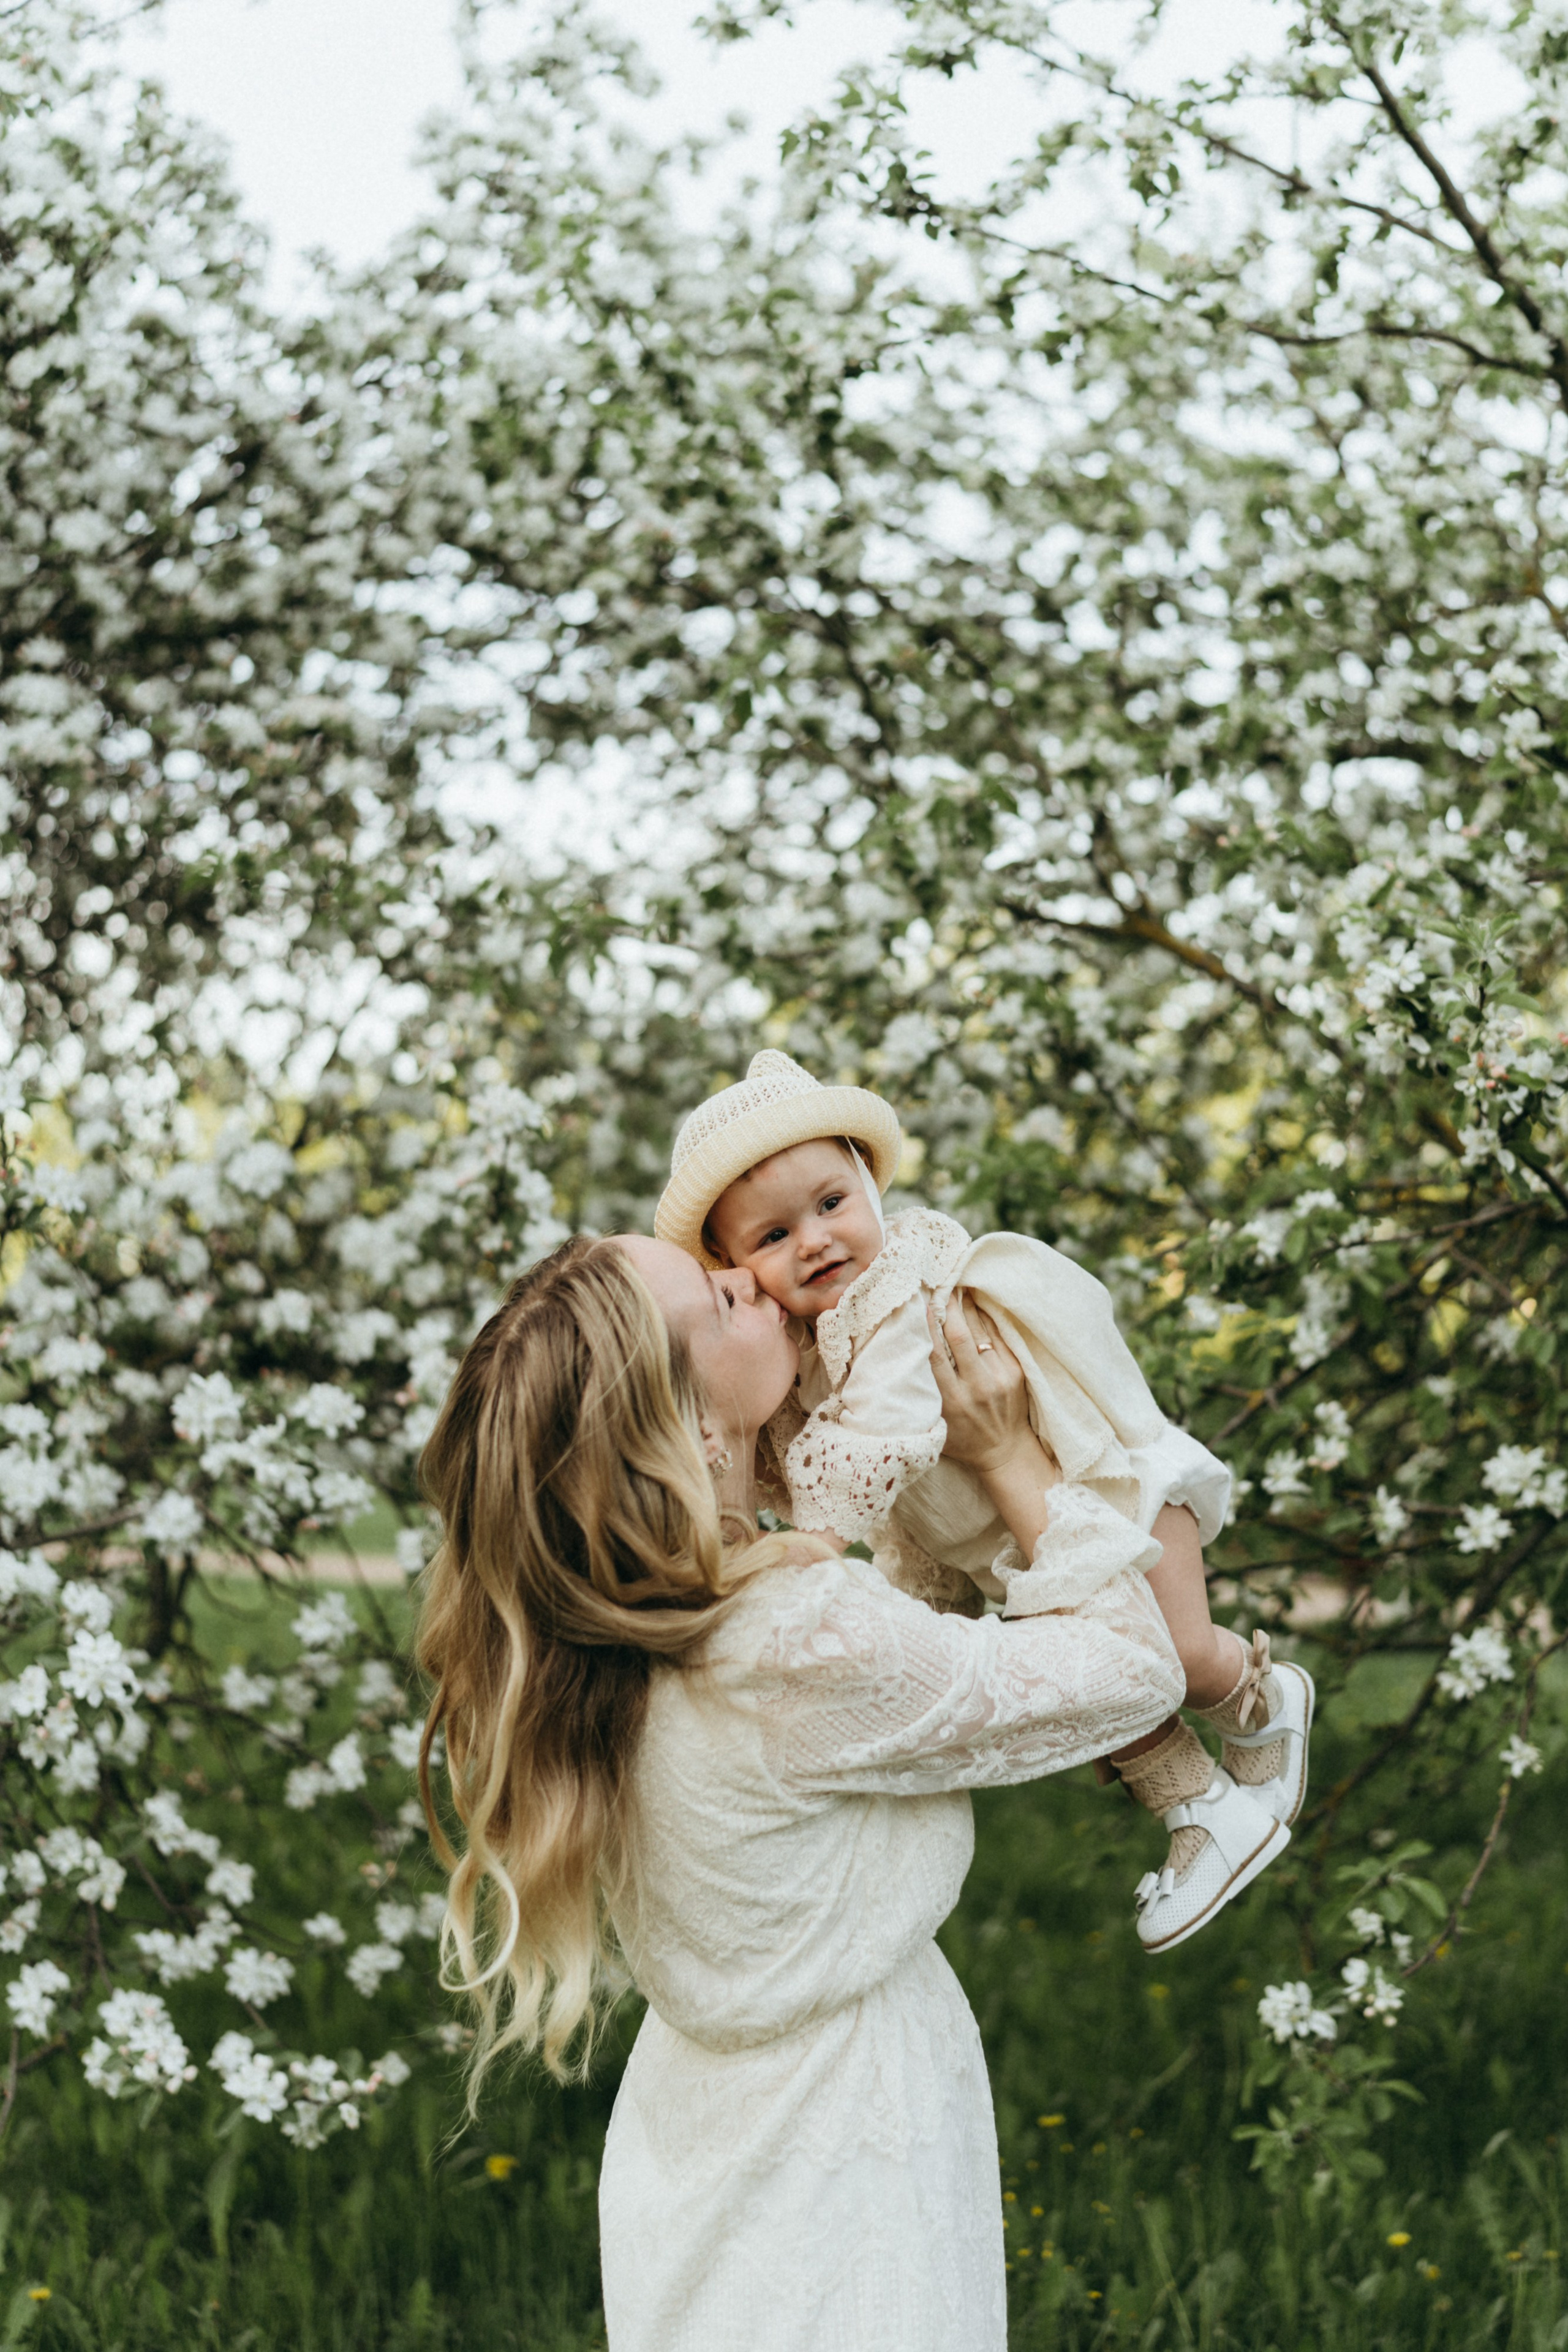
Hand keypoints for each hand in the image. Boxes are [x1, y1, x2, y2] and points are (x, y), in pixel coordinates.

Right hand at [927, 1293, 1034, 1475]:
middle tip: (938, 1282)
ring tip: (954, 1285)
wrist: (1005, 1451)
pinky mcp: (1015, 1372)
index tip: (917, 1303)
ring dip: (965, 1307)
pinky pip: (996, 1336)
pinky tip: (973, 1303)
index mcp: (951, 1402)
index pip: (935, 1355)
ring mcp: (999, 1379)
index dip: (926, 1326)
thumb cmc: (961, 1439)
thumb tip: (900, 1358)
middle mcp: (976, 1389)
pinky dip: (983, 1317)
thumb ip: (920, 1394)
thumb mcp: (934, 1424)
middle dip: (948, 1307)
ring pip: (979, 1332)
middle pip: (960, 1337)